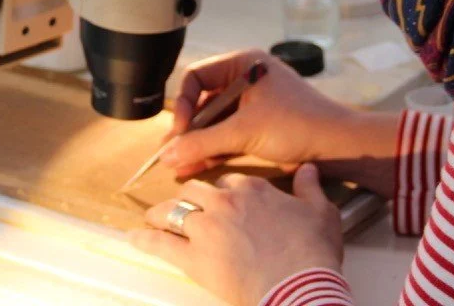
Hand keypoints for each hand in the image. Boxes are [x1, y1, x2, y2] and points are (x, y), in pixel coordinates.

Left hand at [129, 164, 343, 304]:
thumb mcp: (321, 212)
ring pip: (173, 210)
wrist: (298, 285)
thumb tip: (308, 170)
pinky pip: (159, 244)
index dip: (225, 192)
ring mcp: (205, 228)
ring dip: (161, 213)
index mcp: (252, 190)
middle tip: (185, 206)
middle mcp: (224, 203)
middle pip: (195, 191)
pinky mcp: (192, 257)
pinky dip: (143, 240)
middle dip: (189, 197)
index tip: (224, 199)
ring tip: (153, 217)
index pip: (230, 182)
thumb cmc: (311, 252)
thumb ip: (310, 187)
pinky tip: (133, 238)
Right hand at [162, 49, 355, 177]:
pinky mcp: (258, 126)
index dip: (184, 103)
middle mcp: (245, 80)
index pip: (197, 77)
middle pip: (204, 102)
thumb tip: (167, 154)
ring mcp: (252, 104)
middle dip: (187, 129)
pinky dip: (212, 150)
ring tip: (177, 165)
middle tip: (169, 152)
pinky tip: (194, 166)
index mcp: (244, 65)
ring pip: (214, 122)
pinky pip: (227, 135)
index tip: (181, 130)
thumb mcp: (245, 131)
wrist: (338, 147)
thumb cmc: (297, 125)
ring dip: (197, 143)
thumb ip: (203, 142)